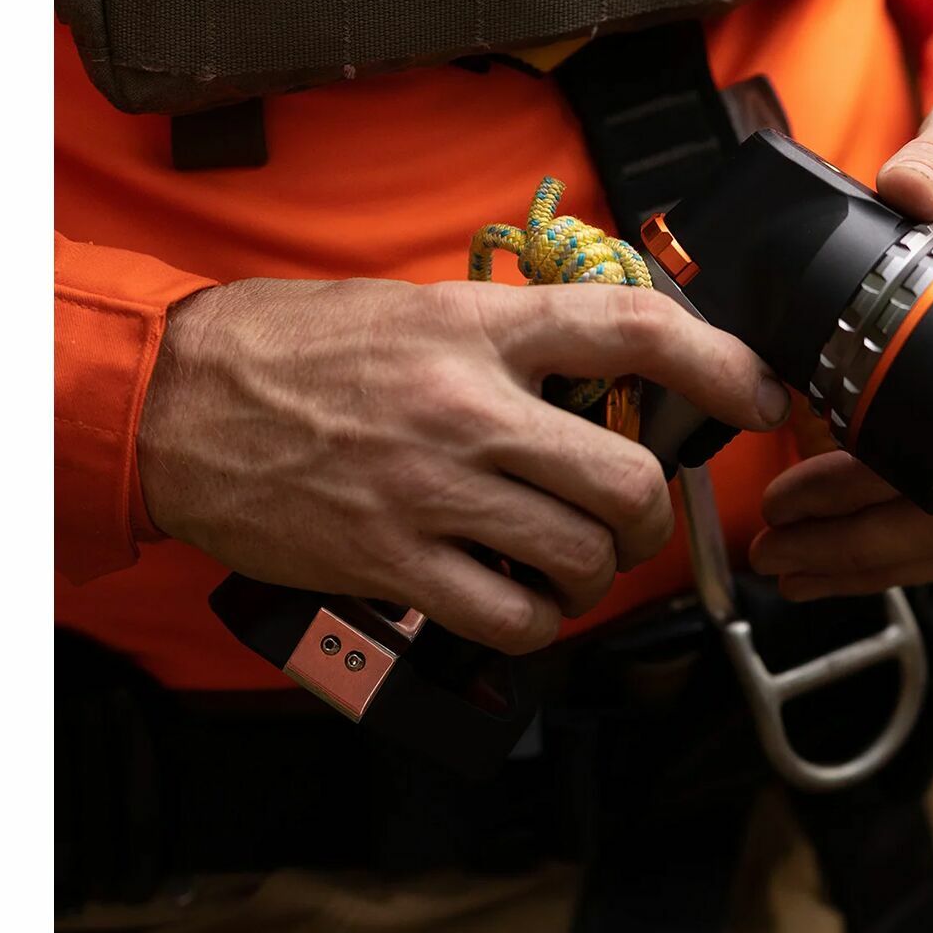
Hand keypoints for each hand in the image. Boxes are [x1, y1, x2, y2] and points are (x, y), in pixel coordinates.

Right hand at [139, 277, 790, 653]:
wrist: (173, 402)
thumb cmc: (287, 350)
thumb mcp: (411, 310)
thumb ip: (506, 339)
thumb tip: (594, 370)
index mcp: (477, 327)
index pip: (634, 326)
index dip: (721, 362)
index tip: (759, 392)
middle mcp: (467, 406)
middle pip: (628, 477)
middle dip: (648, 513)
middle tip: (628, 516)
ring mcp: (433, 490)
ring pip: (582, 556)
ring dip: (593, 573)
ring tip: (564, 562)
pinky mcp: (395, 562)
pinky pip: (514, 616)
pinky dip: (536, 622)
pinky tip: (517, 601)